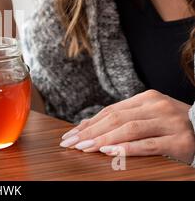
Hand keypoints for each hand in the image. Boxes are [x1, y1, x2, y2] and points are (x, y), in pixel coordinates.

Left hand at [60, 90, 194, 163]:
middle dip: (90, 132)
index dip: (89, 123)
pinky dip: (127, 148)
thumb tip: (85, 126)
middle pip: (116, 118)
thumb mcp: (148, 117)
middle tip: (71, 143)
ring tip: (85, 148)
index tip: (70, 135)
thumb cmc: (172, 126)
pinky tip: (109, 152)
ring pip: (129, 129)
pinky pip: (148, 145)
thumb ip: (122, 119)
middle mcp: (158, 106)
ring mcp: (170, 123)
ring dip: (103, 139)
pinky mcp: (179, 141)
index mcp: (147, 98)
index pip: (111, 110)